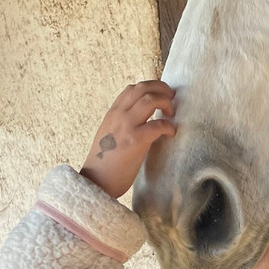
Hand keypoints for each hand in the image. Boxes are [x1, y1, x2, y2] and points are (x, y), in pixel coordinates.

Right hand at [80, 81, 175, 198]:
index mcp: (112, 114)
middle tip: (172, 99)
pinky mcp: (135, 141)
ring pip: (151, 100)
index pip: (132, 88)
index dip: (151, 87)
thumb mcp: (109, 135)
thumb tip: (142, 121)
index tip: (162, 95)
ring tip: (171, 114)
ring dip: (166, 103)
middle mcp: (118, 115)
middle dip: (162, 89)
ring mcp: (126, 127)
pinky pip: (157, 125)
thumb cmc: (105, 163)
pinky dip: (168, 126)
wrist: (96, 182)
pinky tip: (170, 132)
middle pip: (143, 87)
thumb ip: (122, 124)